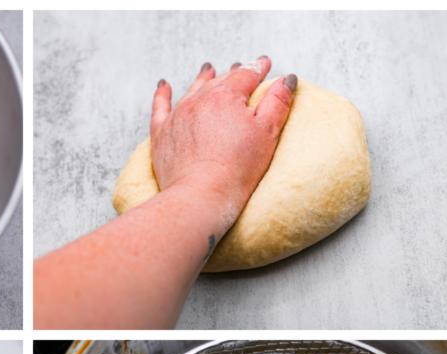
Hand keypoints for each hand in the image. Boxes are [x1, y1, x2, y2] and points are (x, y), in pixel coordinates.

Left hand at [150, 57, 294, 211]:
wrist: (200, 196)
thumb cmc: (236, 170)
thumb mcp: (266, 133)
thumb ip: (277, 102)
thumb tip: (286, 78)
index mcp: (226, 96)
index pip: (247, 74)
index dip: (258, 67)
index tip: (265, 64)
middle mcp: (199, 100)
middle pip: (220, 81)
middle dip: (233, 75)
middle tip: (241, 71)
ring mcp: (178, 116)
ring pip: (193, 90)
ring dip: (203, 79)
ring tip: (209, 70)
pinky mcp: (162, 134)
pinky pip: (160, 107)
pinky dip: (162, 95)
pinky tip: (163, 86)